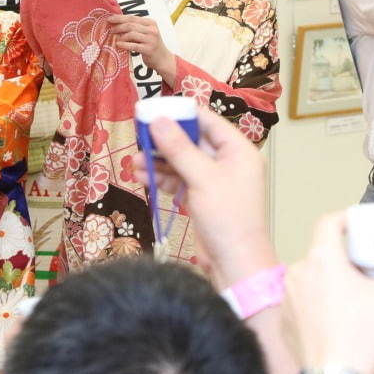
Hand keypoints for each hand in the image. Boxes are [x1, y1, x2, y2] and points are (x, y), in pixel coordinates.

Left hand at [106, 15, 176, 82]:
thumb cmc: (151, 45)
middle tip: (111, 29)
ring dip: (121, 36)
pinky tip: (118, 44)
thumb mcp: (146, 33)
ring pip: (131, 34)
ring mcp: (151, 39)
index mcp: (151, 23)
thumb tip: (117, 24)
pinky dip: (124, 44)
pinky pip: (133, 45)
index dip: (120, 18)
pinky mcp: (148, 49)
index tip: (110, 18)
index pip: (132, 17)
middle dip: (118, 26)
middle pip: (131, 25)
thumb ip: (135, 28)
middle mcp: (152, 29)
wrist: (163, 59)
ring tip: (115, 38)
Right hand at [149, 108, 274, 285]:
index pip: (208, 121)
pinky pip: (179, 180)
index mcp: (238, 150)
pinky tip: (142, 178)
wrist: (235, 263)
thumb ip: (179, 148)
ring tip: (135, 162)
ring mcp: (214, 181)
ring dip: (159, 161)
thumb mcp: (202, 178)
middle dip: (165, 141)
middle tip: (139, 136)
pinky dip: (162, 179)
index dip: (181, 114)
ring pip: (182, 162)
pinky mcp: (202, 198)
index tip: (154, 110)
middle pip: (192, 141)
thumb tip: (157, 121)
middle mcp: (227, 162)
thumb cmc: (228, 218)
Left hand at [281, 212, 373, 373]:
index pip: (329, 221)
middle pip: (324, 251)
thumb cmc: (363, 338)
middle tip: (371, 269)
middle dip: (347, 255)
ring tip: (359, 297)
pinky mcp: (285, 321)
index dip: (348, 219)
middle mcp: (298, 272)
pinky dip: (320, 301)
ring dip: (333, 278)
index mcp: (322, 259)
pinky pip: (304, 301)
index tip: (365, 228)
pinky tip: (340, 318)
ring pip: (313, 276)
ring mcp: (288, 297)